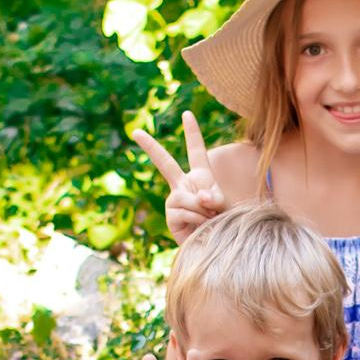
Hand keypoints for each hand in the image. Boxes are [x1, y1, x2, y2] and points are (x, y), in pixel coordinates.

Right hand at [130, 111, 226, 244]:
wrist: (214, 245)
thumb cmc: (222, 223)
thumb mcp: (224, 204)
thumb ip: (214, 196)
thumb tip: (198, 197)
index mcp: (200, 176)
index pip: (195, 150)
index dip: (192, 132)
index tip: (187, 114)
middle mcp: (183, 185)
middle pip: (165, 163)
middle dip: (149, 146)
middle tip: (134, 131)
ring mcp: (174, 199)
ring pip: (187, 197)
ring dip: (203, 210)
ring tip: (209, 219)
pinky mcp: (170, 215)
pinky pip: (184, 210)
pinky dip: (197, 219)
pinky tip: (199, 227)